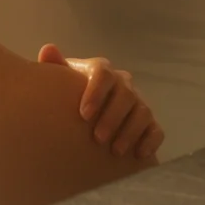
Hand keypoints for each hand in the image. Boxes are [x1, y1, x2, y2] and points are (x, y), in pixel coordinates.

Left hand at [38, 43, 163, 158]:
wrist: (81, 116)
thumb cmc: (68, 96)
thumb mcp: (59, 82)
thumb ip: (54, 67)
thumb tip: (48, 49)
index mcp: (100, 70)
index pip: (103, 73)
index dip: (95, 93)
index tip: (83, 115)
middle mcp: (122, 83)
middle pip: (125, 94)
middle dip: (112, 117)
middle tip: (98, 138)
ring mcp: (138, 102)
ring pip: (142, 112)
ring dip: (129, 132)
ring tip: (114, 151)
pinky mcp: (149, 123)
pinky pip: (156, 129)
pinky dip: (150, 141)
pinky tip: (139, 155)